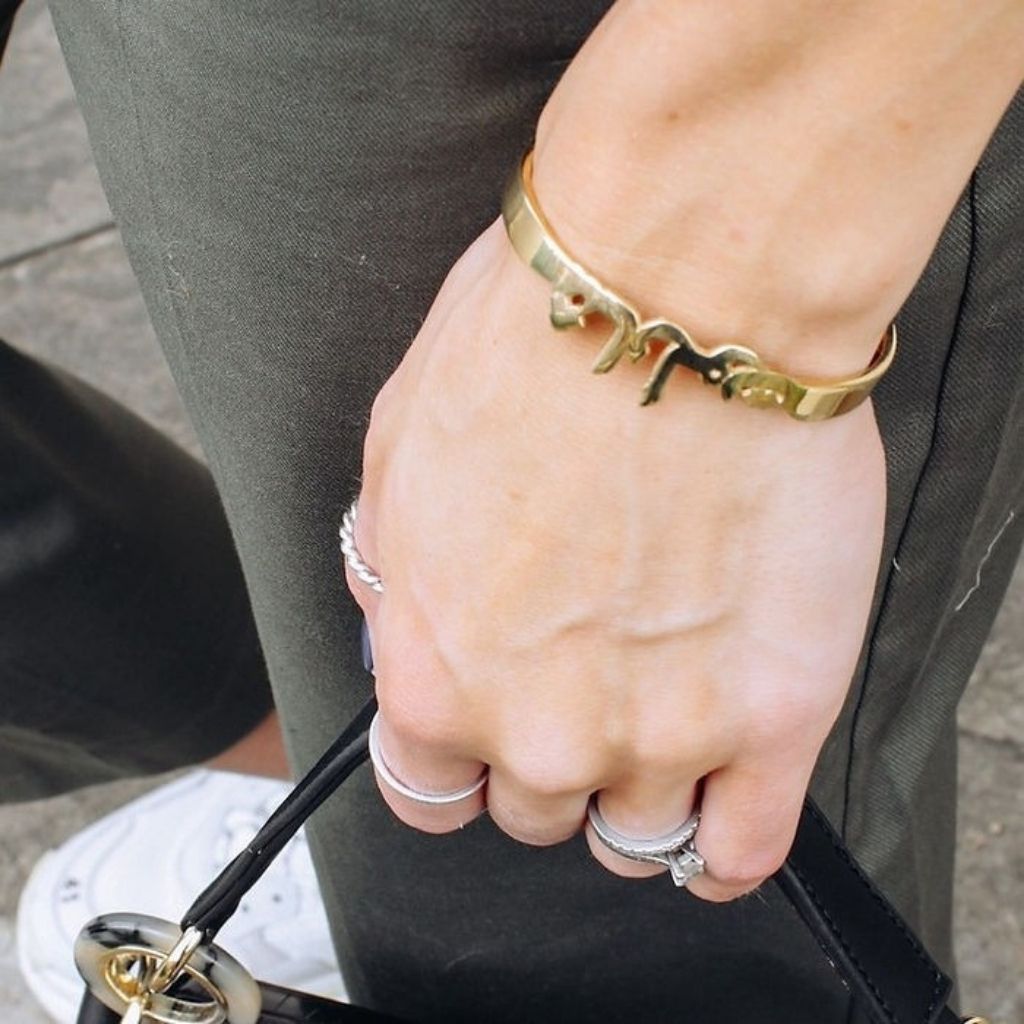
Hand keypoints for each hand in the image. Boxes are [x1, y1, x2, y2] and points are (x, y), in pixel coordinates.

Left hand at [344, 216, 886, 901]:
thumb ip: (391, 571)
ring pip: (633, 838)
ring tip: (661, 706)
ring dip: (636, 788)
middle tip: (587, 670)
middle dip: (549, 755)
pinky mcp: (774, 718)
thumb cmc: (533, 353)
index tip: (488, 730)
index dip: (458, 763)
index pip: (426, 794)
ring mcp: (659, 737)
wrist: (680, 301)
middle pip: (533, 811)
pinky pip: (742, 852)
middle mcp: (537, 733)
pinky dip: (722, 849)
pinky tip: (719, 812)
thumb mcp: (396, 453)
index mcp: (434, 676)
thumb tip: (396, 620)